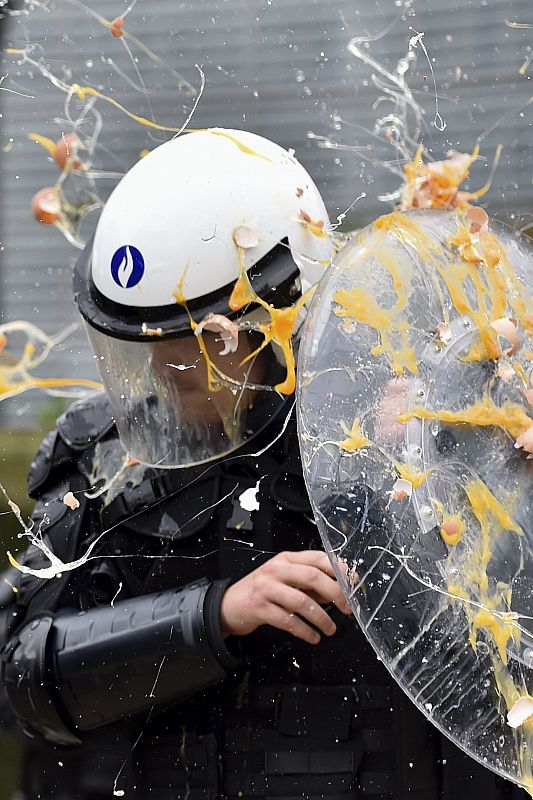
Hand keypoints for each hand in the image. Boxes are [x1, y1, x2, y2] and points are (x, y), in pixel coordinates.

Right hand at [219, 550, 351, 643]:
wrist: (229, 605)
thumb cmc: (262, 591)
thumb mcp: (285, 579)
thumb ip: (310, 581)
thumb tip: (339, 589)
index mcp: (287, 559)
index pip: (318, 558)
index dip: (339, 570)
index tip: (353, 583)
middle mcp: (276, 569)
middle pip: (313, 577)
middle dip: (335, 594)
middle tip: (347, 609)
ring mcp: (266, 588)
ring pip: (301, 601)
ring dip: (321, 618)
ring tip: (330, 629)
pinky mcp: (259, 608)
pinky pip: (287, 620)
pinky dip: (304, 631)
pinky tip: (312, 637)